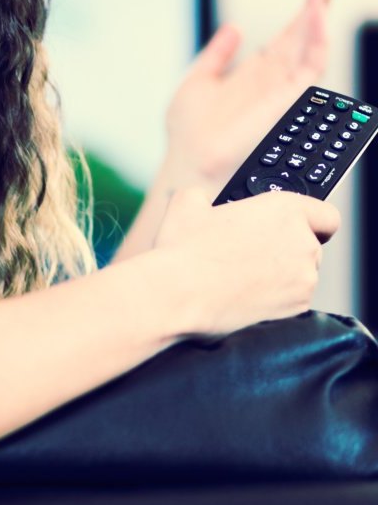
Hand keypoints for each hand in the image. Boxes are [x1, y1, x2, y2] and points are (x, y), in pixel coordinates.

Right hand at [153, 187, 339, 336]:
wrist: (177, 296)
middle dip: (286, 250)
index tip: (296, 228)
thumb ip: (206, 195)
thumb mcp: (186, 204)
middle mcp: (302, 243)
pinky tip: (243, 295)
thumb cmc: (183, 250)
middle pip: (311, 245)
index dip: (313, 221)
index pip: (327, 214)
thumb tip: (205, 200)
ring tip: (241, 277)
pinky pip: (293, 300)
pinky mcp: (297, 308)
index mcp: (285, 210)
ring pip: (301, 275)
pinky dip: (275, 299)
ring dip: (281, 276)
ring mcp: (303, 279)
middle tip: (250, 254)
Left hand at [162, 0, 338, 191]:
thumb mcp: (198, 82)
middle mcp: (276, 79)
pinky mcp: (288, 100)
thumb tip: (235, 28)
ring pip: (313, 45)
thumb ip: (217, 55)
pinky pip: (311, 66)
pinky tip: (314, 14)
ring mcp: (284, 89)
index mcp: (258, 72)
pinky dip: (317, 39)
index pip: (289, 33)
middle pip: (306, 33)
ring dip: (320, 13)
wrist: (190, 162)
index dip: (304, 6)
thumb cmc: (190, 134)